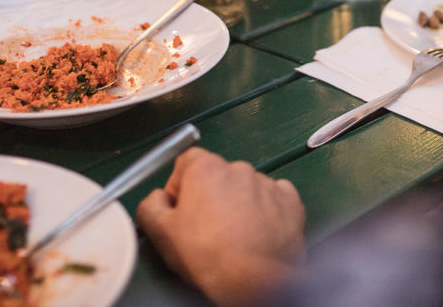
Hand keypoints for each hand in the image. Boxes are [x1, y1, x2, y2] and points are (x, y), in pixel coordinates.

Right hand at [136, 148, 304, 306]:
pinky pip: (274, 199)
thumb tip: (158, 197)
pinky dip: (267, 211)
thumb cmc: (204, 253)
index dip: (180, 186)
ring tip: (236, 236)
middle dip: (211, 196)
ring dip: (239, 204)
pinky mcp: (291, 202)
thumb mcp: (160, 232)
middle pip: (218, 176)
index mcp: (206, 168)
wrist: (254, 279)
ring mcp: (269, 183)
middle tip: (207, 229)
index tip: (180, 211)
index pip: (187, 162)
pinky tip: (260, 233)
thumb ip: (151, 205)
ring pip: (247, 188)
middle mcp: (240, 167)